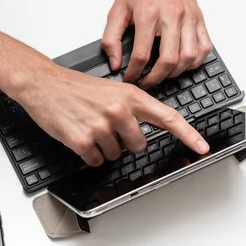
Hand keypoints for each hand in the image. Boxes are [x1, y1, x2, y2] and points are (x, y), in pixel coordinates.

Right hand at [15, 67, 208, 166]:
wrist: (44, 84)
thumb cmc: (74, 86)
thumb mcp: (110, 88)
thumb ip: (131, 107)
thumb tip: (144, 129)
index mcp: (130, 95)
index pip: (168, 117)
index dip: (188, 134)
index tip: (202, 146)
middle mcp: (119, 110)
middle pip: (138, 145)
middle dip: (124, 142)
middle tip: (106, 127)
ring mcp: (102, 126)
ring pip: (115, 154)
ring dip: (103, 147)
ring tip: (88, 126)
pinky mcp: (84, 141)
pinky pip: (96, 160)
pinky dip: (89, 154)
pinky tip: (80, 136)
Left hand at [102, 0, 211, 88]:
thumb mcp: (117, 10)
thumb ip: (111, 39)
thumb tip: (115, 63)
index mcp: (148, 15)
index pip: (142, 55)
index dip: (134, 73)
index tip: (130, 78)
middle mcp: (171, 16)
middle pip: (169, 60)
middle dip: (156, 78)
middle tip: (147, 82)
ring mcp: (188, 18)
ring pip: (189, 57)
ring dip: (176, 73)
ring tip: (163, 75)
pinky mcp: (199, 19)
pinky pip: (205, 47)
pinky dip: (195, 62)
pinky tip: (183, 64)